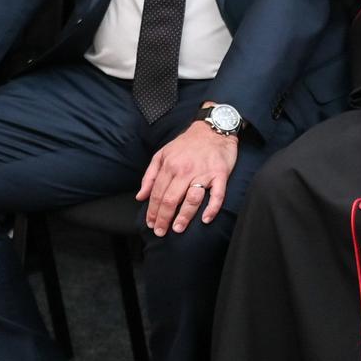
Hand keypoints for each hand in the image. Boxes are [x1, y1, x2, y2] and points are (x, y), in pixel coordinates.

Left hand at [136, 120, 238, 234]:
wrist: (213, 129)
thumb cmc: (187, 143)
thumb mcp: (163, 154)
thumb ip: (150, 175)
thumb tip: (140, 197)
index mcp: (170, 166)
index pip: (157, 194)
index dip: (152, 211)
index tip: (150, 224)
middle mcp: (185, 170)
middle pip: (170, 199)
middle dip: (163, 219)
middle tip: (160, 232)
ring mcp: (203, 173)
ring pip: (191, 199)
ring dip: (184, 217)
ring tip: (178, 228)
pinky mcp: (220, 174)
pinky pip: (217, 195)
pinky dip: (212, 208)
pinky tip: (205, 219)